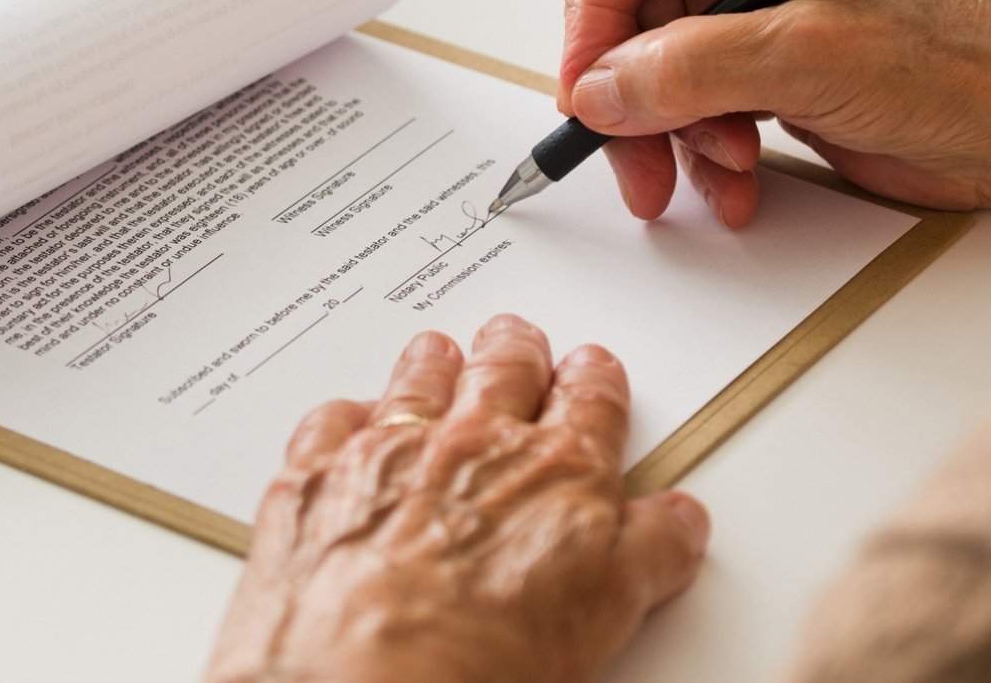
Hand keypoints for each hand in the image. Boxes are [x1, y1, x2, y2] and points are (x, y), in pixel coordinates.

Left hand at [205, 316, 709, 682]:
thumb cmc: (478, 664)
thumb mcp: (601, 619)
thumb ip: (648, 557)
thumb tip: (677, 523)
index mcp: (557, 473)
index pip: (590, 403)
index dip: (594, 380)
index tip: (593, 369)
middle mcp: (473, 444)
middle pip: (503, 372)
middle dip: (516, 351)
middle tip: (518, 340)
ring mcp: (387, 451)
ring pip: (418, 380)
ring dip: (434, 363)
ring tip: (440, 353)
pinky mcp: (314, 476)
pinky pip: (332, 421)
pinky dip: (347, 417)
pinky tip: (352, 421)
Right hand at [556, 0, 990, 224]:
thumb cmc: (964, 65)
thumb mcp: (812, 59)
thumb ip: (692, 68)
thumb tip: (597, 89)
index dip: (585, 15)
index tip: (597, 93)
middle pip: (613, 14)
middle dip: (624, 97)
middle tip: (640, 163)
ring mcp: (744, 12)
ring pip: (641, 72)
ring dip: (665, 137)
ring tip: (720, 173)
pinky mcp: (758, 68)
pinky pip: (684, 108)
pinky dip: (697, 154)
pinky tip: (738, 182)